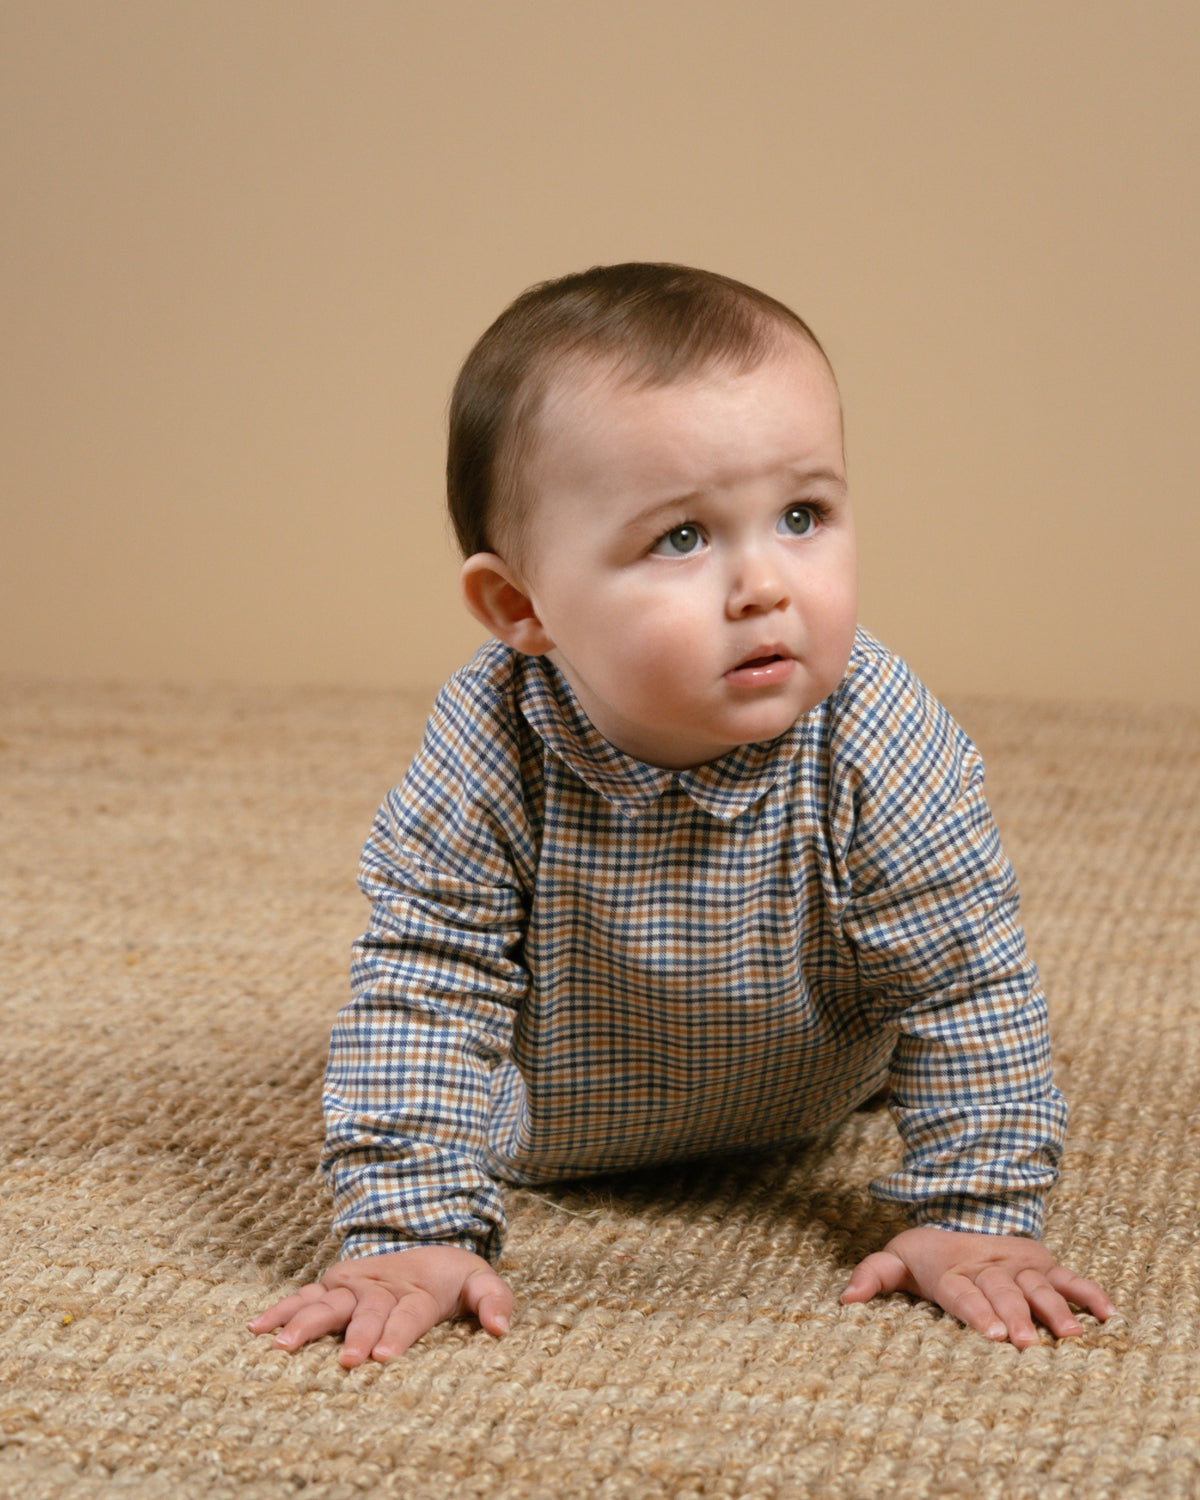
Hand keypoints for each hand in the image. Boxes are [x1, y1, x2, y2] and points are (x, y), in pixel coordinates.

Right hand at [249, 1246, 513, 1365]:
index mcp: (417, 1289)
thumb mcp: (480, 1281)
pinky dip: (280, 1310)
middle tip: (346, 1359)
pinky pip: (302, 1297)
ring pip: (328, 1303)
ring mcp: (352, 1284)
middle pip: (366, 1311)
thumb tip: (501, 1328)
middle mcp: (380, 1285)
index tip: (384, 1356)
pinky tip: (256, 1328)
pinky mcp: (332, 1286)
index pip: (408, 1314)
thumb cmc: (450, 1278)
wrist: (423, 1246)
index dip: (397, 1334)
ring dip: (306, 1323)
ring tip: (283, 1346)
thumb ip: (494, 1300)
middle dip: (355, 1334)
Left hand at [841, 1226, 1114, 1348]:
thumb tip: (844, 1300)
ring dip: (1054, 1309)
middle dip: (1014, 1315)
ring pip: (1038, 1286)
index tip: (989, 1332)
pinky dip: (1089, 1293)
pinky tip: (1108, 1315)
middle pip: (1002, 1292)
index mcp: (951, 1269)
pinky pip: (1069, 1277)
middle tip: (1025, 1342)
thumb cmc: (928, 1252)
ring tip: (1070, 1335)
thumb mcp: (897, 1258)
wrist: (962, 1210)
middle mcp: (988, 1266)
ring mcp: (1017, 1264)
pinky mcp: (1042, 1262)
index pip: (962, 1292)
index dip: (975, 1310)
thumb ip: (873, 1275)